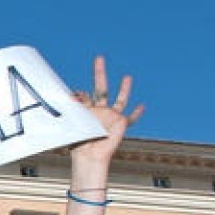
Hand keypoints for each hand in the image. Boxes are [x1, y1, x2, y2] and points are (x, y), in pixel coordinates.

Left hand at [69, 56, 143, 185]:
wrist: (90, 156)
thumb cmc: (79, 144)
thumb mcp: (75, 123)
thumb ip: (75, 108)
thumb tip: (72, 95)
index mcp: (85, 111)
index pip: (84, 95)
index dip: (78, 94)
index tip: (73, 96)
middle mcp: (99, 111)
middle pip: (101, 88)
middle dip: (99, 73)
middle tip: (99, 58)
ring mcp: (111, 116)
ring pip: (120, 99)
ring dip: (124, 89)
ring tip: (127, 77)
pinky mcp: (121, 123)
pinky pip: (131, 118)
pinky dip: (137, 113)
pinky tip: (142, 106)